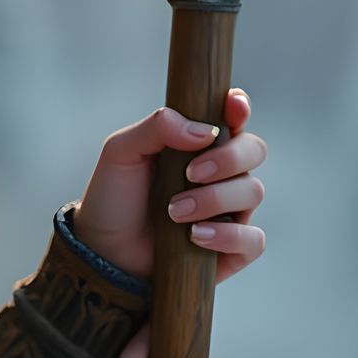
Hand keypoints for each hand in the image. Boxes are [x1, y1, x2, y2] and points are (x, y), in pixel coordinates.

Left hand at [70, 88, 267, 283]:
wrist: (103, 249)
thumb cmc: (114, 196)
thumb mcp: (121, 152)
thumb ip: (158, 127)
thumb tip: (205, 131)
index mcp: (199, 142)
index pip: (234, 115)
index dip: (239, 107)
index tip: (232, 107)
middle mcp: (222, 173)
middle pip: (254, 149)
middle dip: (228, 158)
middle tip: (190, 173)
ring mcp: (230, 210)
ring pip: (253, 192)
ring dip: (214, 200)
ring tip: (174, 212)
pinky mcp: (233, 248)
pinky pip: (253, 239)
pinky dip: (227, 235)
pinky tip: (195, 236)